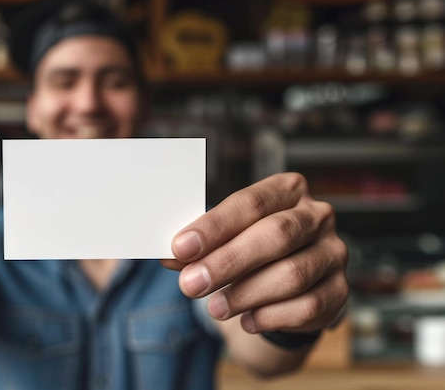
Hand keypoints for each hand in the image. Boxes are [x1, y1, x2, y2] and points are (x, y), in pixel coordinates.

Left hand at [166, 172, 348, 333]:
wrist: (291, 282)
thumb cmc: (252, 247)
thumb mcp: (226, 237)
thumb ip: (202, 245)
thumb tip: (169, 256)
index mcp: (287, 190)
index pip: (250, 203)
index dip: (214, 226)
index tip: (180, 247)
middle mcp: (316, 216)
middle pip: (275, 235)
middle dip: (228, 262)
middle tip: (191, 283)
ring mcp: (333, 253)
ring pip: (292, 274)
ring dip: (247, 294)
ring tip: (216, 308)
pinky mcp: (340, 290)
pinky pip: (308, 306)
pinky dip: (272, 316)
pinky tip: (248, 320)